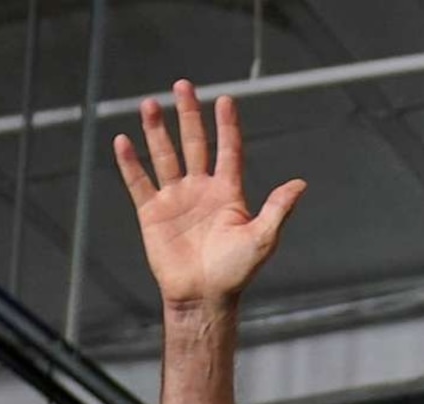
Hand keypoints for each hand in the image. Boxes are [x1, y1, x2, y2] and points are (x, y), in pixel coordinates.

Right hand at [114, 85, 305, 312]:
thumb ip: (278, 209)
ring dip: (157, 131)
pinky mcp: (153, 214)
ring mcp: (176, 199)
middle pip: (194, 143)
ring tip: (149, 104)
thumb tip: (301, 184)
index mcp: (228, 193)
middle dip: (189, 115)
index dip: (227, 126)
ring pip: (165, 156)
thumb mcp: (262, 239)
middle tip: (183, 85)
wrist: (203, 298)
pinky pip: (139, 183)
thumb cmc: (235, 273)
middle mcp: (201, 190)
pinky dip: (130, 163)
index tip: (225, 100)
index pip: (228, 150)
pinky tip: (123, 141)